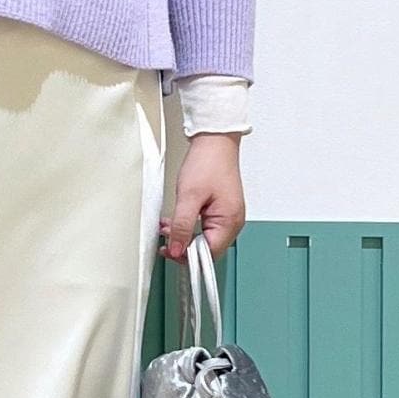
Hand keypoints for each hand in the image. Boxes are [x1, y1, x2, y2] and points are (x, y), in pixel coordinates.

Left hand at [158, 133, 246, 264]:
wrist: (214, 141)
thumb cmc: (208, 163)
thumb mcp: (189, 196)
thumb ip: (182, 226)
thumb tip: (176, 249)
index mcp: (229, 222)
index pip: (209, 254)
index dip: (187, 256)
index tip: (169, 252)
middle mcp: (233, 222)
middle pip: (207, 249)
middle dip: (183, 245)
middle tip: (165, 240)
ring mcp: (228, 216)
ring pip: (204, 238)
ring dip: (184, 235)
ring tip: (167, 227)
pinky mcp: (221, 210)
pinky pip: (205, 227)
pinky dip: (189, 226)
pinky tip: (176, 220)